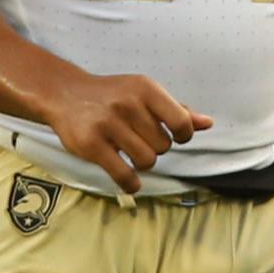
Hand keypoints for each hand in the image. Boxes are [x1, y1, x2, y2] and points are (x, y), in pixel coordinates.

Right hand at [40, 68, 208, 196]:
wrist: (65, 94)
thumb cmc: (112, 96)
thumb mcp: (145, 94)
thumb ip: (176, 110)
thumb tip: (208, 124)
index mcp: (146, 88)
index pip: (181, 122)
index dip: (183, 135)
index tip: (173, 135)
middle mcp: (128, 104)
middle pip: (164, 146)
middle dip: (155, 147)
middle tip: (138, 138)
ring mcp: (108, 124)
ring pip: (147, 161)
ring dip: (141, 162)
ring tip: (128, 150)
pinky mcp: (92, 145)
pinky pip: (125, 175)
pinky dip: (130, 183)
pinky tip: (128, 179)